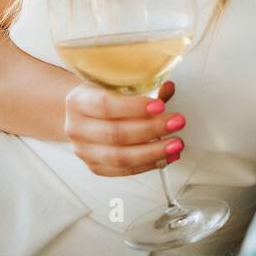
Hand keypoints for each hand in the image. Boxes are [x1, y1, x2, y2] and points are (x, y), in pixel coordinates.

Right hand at [63, 79, 185, 175]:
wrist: (79, 114)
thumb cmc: (99, 96)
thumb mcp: (113, 84)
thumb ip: (142, 87)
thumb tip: (168, 88)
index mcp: (79, 102)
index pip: (106, 105)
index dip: (134, 107)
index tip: (160, 105)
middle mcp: (78, 128)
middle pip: (116, 134)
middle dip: (152, 130)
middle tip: (176, 123)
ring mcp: (85, 151)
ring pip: (120, 157)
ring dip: (154, 152)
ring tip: (176, 144)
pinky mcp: (95, 166)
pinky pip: (124, 170)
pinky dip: (148, 165)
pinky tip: (166, 157)